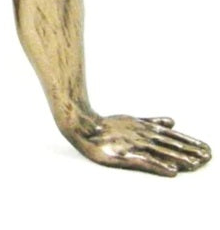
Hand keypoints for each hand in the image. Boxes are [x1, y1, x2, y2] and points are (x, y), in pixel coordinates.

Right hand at [68, 114, 210, 175]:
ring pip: (161, 152)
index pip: (172, 136)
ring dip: (180, 158)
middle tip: (208, 157)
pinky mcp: (123, 155)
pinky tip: (172, 171)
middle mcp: (142, 135)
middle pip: (170, 144)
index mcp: (145, 128)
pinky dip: (159, 165)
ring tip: (196, 164)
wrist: (83, 126)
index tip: (205, 149)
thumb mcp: (132, 119)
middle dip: (190, 151)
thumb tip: (172, 121)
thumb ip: (152, 121)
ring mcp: (133, 144)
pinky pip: (145, 161)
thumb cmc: (107, 124)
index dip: (189, 142)